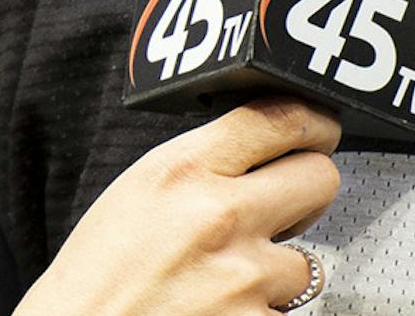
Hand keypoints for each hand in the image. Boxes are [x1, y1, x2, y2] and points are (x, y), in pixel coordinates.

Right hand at [15, 97, 341, 315]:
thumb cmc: (94, 279)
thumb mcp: (139, 191)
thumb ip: (204, 163)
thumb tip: (268, 146)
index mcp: (185, 169)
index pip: (284, 117)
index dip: (313, 124)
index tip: (319, 133)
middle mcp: (220, 216)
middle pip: (320, 178)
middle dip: (306, 197)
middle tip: (281, 215)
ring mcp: (242, 278)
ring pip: (306, 262)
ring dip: (275, 275)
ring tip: (225, 284)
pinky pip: (285, 315)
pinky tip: (220, 313)